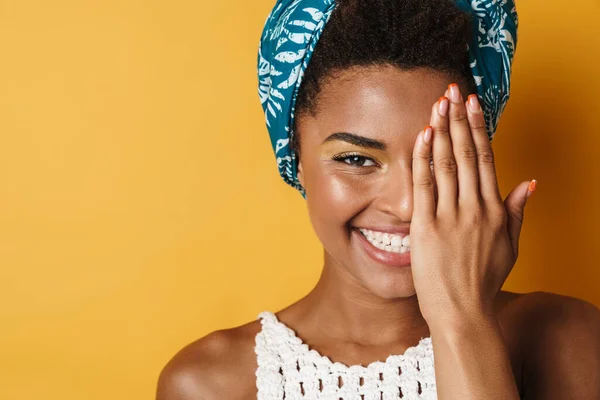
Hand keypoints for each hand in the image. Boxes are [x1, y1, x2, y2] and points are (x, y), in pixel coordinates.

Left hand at [410, 83, 535, 328]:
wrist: (462, 312)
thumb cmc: (483, 280)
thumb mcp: (510, 246)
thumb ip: (517, 212)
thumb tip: (529, 183)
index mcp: (494, 210)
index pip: (486, 159)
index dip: (479, 128)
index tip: (474, 104)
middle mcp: (474, 209)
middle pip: (466, 154)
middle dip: (459, 119)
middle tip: (452, 91)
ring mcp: (449, 218)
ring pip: (445, 165)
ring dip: (441, 131)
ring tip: (438, 104)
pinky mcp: (426, 228)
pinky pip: (424, 187)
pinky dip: (423, 160)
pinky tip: (422, 136)